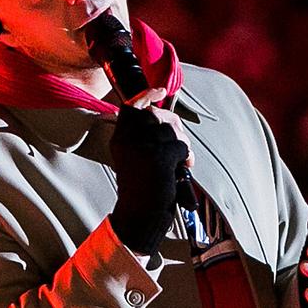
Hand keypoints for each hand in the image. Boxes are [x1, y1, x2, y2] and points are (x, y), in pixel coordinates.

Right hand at [106, 103, 188, 255]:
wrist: (140, 217)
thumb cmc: (143, 190)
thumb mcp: (138, 158)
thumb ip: (147, 138)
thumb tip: (170, 120)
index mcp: (120, 139)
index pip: (131, 107)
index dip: (146, 95)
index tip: (159, 90)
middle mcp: (127, 140)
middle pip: (158, 114)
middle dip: (175, 126)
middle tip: (180, 146)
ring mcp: (142, 147)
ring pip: (172, 130)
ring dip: (183, 146)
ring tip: (178, 164)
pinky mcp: (157, 157)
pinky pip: (182, 147)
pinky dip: (187, 159)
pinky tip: (180, 171)